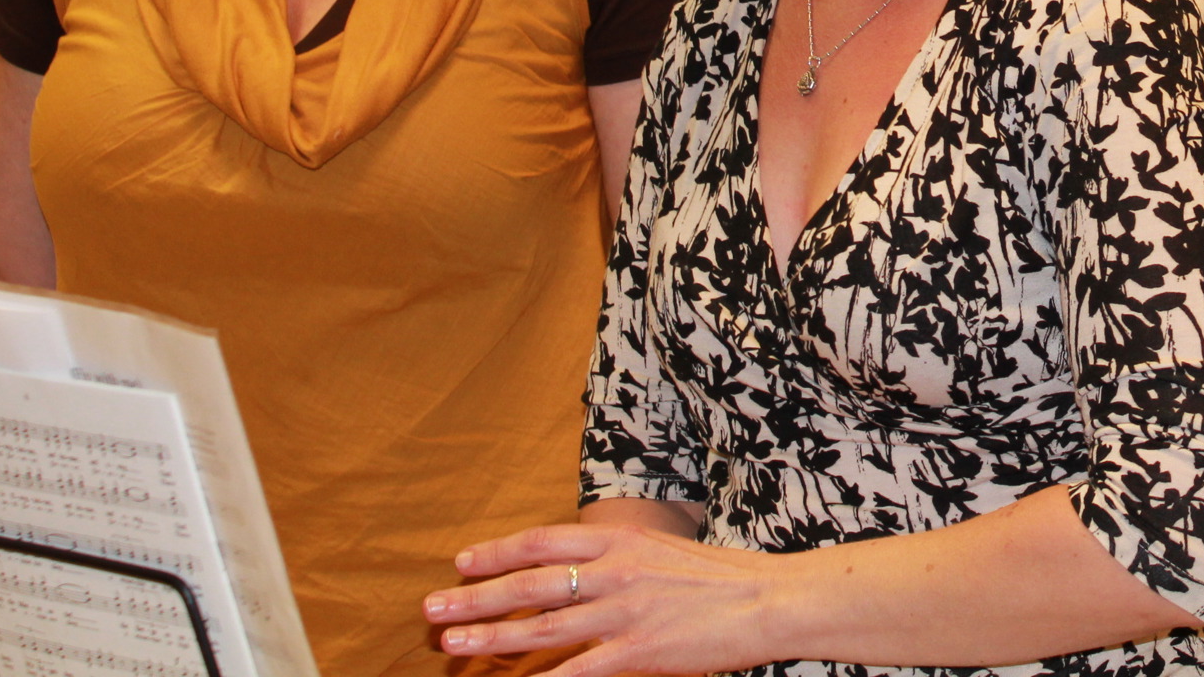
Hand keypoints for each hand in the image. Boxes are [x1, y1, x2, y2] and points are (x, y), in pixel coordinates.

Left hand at [423, 520, 789, 675]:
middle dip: (476, 596)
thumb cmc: (723, 577)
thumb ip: (621, 560)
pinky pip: (575, 672)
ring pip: (541, 627)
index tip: (463, 560)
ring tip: (453, 641)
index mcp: (622, 541)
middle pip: (529, 583)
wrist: (770, 599)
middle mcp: (615, 572)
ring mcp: (623, 614)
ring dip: (491, 637)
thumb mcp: (666, 551)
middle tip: (433, 605)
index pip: (543, 540)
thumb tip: (579, 571)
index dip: (498, 551)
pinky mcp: (637, 653)